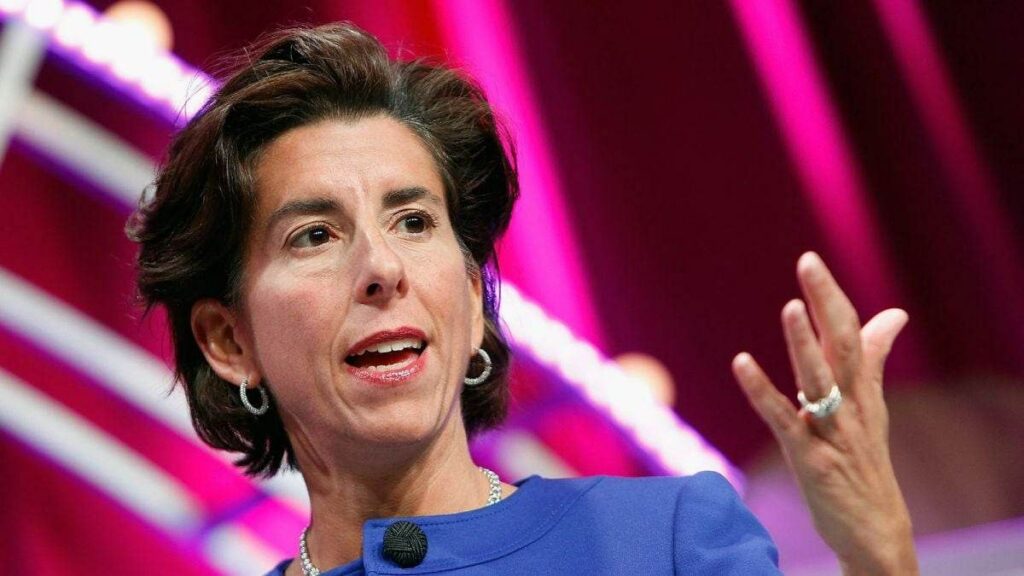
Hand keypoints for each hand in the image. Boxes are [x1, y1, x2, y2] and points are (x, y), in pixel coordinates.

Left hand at [731, 252, 918, 574]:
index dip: (830, 296)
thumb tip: (894, 314)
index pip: (850, 332)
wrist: (876, 529)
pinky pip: (784, 419)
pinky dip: (761, 390)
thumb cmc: (867, 463)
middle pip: (841, 346)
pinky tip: (741, 363)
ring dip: (805, 343)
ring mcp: (832, 432)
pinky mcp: (811, 458)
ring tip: (791, 307)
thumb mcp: (872, 407)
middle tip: (808, 263)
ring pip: (819, 380)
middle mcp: (852, 405)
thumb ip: (874, 359)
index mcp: (863, 390)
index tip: (810, 260)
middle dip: (824, 303)